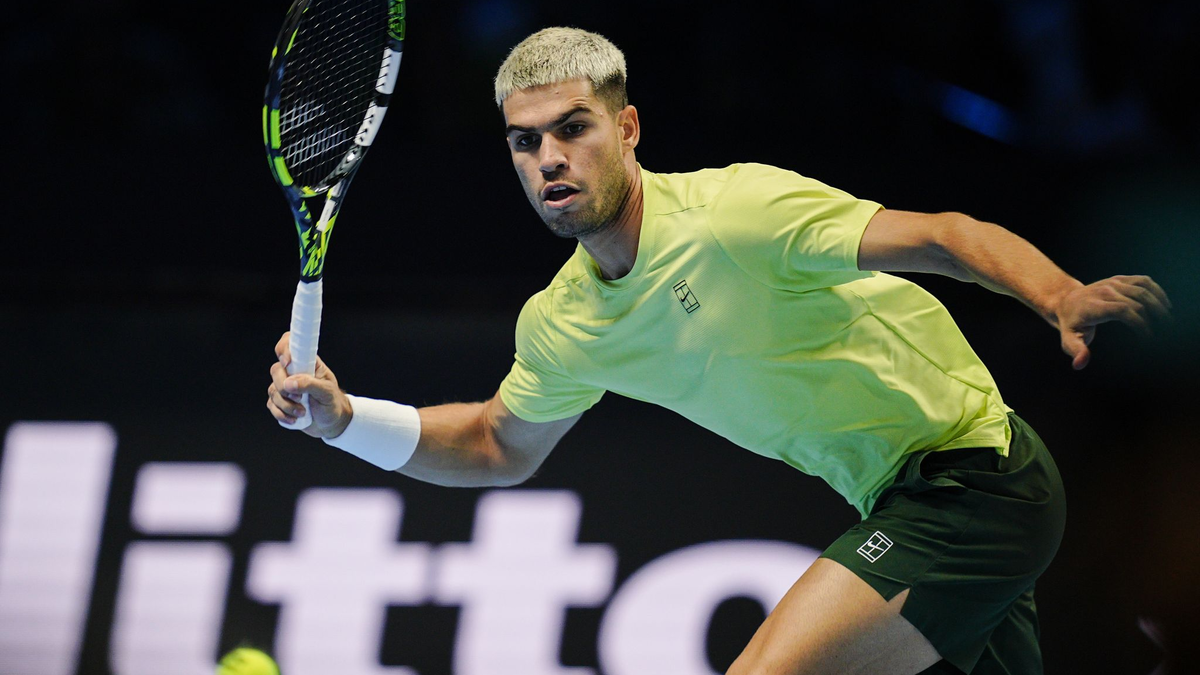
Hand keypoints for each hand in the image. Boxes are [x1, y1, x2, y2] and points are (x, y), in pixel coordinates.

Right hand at [267, 332, 352, 437]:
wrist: (332, 422)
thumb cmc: (332, 402)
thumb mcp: (326, 392)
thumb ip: (309, 384)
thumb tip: (288, 383)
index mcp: (307, 363)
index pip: (290, 344)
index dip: (284, 348)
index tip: (287, 362)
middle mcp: (294, 372)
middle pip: (276, 370)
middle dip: (284, 387)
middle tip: (299, 398)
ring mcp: (285, 387)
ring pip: (273, 390)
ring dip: (286, 405)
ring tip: (302, 412)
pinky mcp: (280, 402)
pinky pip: (271, 405)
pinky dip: (281, 414)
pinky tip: (294, 419)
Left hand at [1053, 275, 1171, 369]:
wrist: (1066, 301)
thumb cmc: (1071, 323)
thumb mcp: (1068, 339)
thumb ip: (1076, 350)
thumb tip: (1080, 364)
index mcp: (1094, 306)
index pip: (1123, 311)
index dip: (1140, 324)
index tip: (1149, 338)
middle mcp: (1104, 291)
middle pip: (1136, 302)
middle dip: (1153, 317)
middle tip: (1165, 333)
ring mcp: (1112, 283)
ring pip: (1142, 290)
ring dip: (1159, 304)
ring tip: (1168, 320)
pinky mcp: (1119, 279)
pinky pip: (1143, 281)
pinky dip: (1157, 291)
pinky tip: (1164, 304)